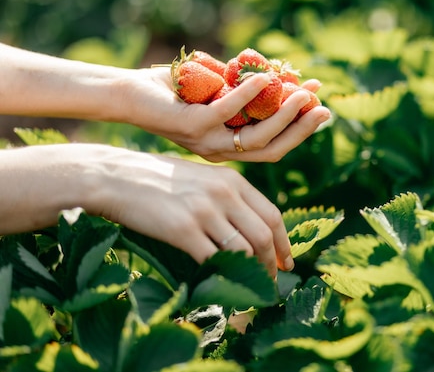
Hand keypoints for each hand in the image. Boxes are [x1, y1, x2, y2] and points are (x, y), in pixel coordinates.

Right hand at [78, 145, 293, 275]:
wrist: (115, 176)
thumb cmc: (157, 180)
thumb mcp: (202, 178)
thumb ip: (228, 198)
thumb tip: (251, 231)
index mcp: (232, 180)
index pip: (272, 215)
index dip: (283, 243)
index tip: (287, 262)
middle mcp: (224, 193)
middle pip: (263, 236)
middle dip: (271, 264)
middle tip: (270, 282)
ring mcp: (204, 210)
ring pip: (243, 250)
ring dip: (250, 274)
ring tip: (248, 288)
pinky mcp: (182, 229)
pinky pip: (214, 259)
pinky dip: (222, 276)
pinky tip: (220, 284)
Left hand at [119, 67, 330, 161]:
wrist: (127, 96)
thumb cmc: (171, 93)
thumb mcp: (213, 93)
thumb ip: (240, 92)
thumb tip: (273, 76)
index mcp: (228, 148)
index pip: (273, 145)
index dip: (299, 130)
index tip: (320, 108)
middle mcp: (221, 151)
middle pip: (273, 148)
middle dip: (301, 129)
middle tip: (323, 107)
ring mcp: (208, 141)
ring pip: (257, 136)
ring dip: (284, 114)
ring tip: (302, 92)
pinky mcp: (193, 125)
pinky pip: (229, 111)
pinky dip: (250, 93)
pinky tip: (266, 76)